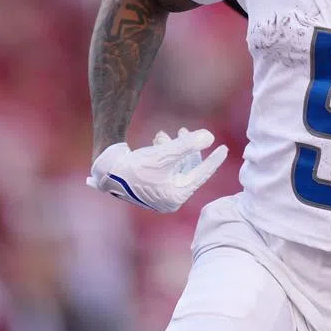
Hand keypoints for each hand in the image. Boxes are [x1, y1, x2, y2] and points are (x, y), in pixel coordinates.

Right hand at [86, 128, 227, 212]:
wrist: (106, 170)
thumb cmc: (135, 165)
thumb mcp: (164, 153)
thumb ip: (188, 144)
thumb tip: (210, 137)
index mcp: (176, 197)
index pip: (201, 175)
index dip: (213, 160)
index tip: (225, 148)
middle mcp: (168, 200)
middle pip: (187, 170)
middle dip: (185, 148)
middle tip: (184, 130)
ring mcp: (158, 195)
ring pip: (174, 167)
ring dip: (170, 149)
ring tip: (161, 135)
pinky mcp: (149, 188)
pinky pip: (164, 169)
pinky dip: (162, 154)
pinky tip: (156, 141)